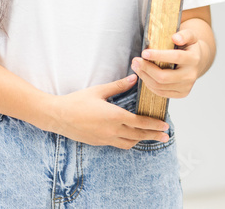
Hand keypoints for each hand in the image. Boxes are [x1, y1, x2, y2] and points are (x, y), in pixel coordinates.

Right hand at [34, 74, 169, 148]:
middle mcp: (112, 131)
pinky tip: (131, 138)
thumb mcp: (99, 90)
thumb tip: (134, 78)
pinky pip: (118, 144)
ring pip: (129, 143)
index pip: (140, 123)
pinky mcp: (98, 142)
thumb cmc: (77, 101)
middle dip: (153, 135)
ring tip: (151, 137)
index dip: (154, 125)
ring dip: (141, 140)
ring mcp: (105, 139)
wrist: (58, 116)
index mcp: (114, 117)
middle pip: (138, 135)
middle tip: (166, 135)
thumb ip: (118, 86)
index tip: (165, 125)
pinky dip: (128, 142)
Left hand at [131, 29, 204, 98]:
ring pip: (160, 86)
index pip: (176, 57)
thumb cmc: (190, 47)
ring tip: (136, 67)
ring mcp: (187, 87)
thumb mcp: (190, 36)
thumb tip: (175, 38)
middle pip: (164, 77)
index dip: (159, 56)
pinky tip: (144, 75)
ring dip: (145, 77)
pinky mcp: (182, 94)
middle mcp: (191, 75)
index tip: (144, 53)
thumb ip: (184, 34)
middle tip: (135, 61)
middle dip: (146, 69)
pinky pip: (161, 92)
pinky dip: (149, 84)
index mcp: (194, 59)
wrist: (198, 61)